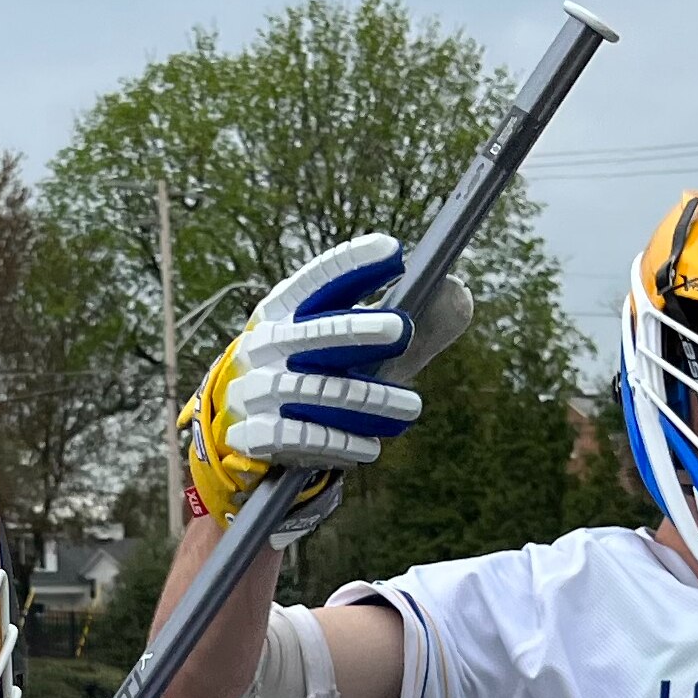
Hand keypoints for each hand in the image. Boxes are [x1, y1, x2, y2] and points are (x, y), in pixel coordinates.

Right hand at [184, 235, 474, 544]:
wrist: (238, 421)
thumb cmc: (305, 369)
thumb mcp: (332, 338)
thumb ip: (392, 323)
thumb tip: (458, 295)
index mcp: (282, 309)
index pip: (318, 281)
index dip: (354, 265)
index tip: (394, 251)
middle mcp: (266, 343)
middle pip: (314, 334)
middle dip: (357, 330)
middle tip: (402, 328)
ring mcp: (256, 388)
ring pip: (316, 390)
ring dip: (368, 400)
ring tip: (411, 408)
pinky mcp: (255, 432)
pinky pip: (300, 436)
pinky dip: (339, 442)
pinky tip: (371, 447)